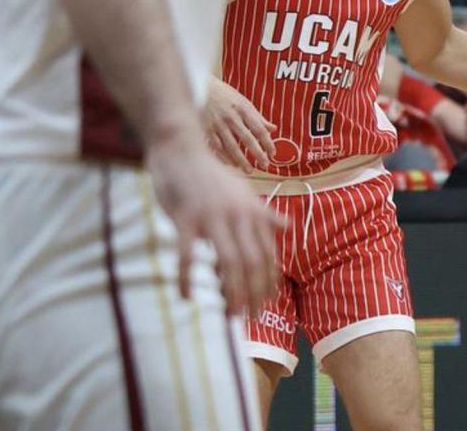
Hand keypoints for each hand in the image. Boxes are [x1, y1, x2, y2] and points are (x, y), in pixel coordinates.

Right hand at [146, 131, 284, 315]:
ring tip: (228, 314)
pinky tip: (187, 295)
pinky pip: (188, 254)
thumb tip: (287, 226)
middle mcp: (238, 214)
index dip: (268, 283)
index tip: (264, 305)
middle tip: (248, 318)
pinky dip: (188, 277)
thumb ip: (262, 212)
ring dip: (230, 292)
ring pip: (228, 261)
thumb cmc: (209, 174)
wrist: (180, 148)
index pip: (268, 254)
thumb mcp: (242, 192)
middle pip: (252, 262)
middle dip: (253, 294)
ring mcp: (212, 215)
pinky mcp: (186, 217)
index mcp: (252, 211)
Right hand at [203, 78, 275, 171]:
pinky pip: (218, 147)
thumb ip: (257, 117)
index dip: (268, 143)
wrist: (200, 87)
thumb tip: (273, 129)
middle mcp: (231, 117)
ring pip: (232, 147)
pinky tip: (232, 165)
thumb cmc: (223, 94)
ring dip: (242, 161)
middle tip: (264, 165)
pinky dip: (225, 158)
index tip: (273, 153)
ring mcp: (218, 124)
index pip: (259, 129)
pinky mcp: (207, 130)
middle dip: (257, 154)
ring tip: (250, 171)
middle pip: (247, 139)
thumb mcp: (243, 101)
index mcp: (243, 108)